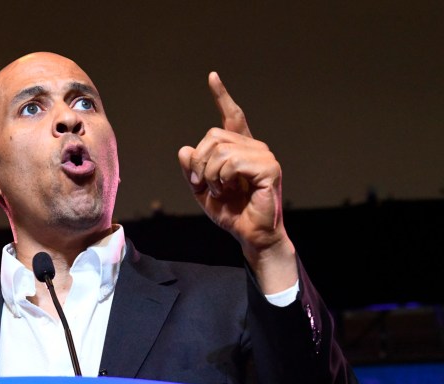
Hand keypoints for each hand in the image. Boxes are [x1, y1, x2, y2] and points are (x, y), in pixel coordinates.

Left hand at [178, 72, 295, 291]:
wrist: (251, 235)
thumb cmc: (231, 212)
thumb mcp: (202, 190)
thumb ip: (192, 169)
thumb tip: (185, 149)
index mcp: (241, 149)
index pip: (231, 116)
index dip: (221, 96)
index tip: (212, 77)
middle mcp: (254, 147)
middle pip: (212, 137)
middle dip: (199, 163)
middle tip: (204, 184)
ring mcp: (264, 156)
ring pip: (219, 150)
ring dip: (210, 175)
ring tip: (221, 190)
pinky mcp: (269, 168)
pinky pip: (231, 162)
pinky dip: (222, 179)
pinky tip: (230, 190)